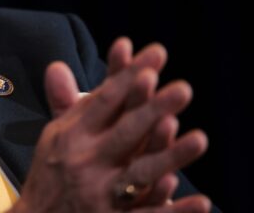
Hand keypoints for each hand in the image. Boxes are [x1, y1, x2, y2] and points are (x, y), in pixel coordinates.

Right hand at [11, 40, 210, 212]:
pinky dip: (176, 210)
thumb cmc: (51, 174)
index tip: (155, 56)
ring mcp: (100, 194)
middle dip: (153, 109)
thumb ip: (63, 100)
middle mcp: (85, 161)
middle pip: (125, 132)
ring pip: (140, 172)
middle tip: (183, 88)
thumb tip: (58, 64)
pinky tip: (202, 200)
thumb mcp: (53, 135)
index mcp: (72, 135)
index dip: (130, 77)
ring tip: (200, 139)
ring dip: (170, 156)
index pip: (104, 101)